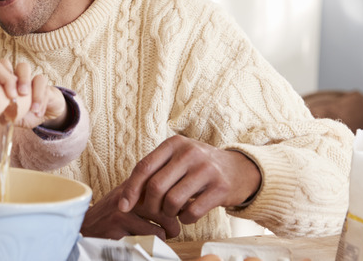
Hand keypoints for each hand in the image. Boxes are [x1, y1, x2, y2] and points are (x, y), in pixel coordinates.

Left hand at [0, 61, 67, 128]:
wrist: (46, 115)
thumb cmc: (25, 113)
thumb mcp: (11, 116)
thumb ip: (1, 114)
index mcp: (13, 81)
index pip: (7, 67)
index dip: (3, 73)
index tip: (0, 90)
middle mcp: (26, 79)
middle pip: (23, 67)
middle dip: (22, 79)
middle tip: (21, 93)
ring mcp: (38, 85)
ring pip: (39, 77)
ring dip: (35, 92)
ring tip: (32, 107)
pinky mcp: (49, 91)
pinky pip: (48, 92)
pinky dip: (42, 103)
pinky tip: (38, 112)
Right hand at [80, 183, 175, 239]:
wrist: (84, 226)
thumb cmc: (111, 214)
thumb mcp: (127, 197)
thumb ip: (148, 194)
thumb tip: (183, 199)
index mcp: (132, 185)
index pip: (163, 187)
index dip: (175, 201)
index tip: (178, 210)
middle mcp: (126, 195)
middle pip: (165, 207)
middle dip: (174, 221)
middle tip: (172, 228)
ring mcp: (122, 213)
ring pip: (160, 228)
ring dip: (165, 236)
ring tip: (162, 237)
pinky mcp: (118, 231)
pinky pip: (148, 241)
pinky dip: (151, 245)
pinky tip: (145, 242)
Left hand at [117, 136, 260, 234]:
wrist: (239, 169)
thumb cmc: (198, 167)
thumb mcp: (177, 158)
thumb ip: (155, 171)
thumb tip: (125, 197)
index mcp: (174, 143)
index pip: (144, 167)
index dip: (131, 189)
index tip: (123, 206)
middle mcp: (189, 152)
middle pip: (156, 186)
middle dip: (150, 205)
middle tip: (154, 212)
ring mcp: (206, 169)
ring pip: (172, 200)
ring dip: (168, 213)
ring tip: (172, 211)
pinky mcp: (220, 187)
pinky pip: (192, 212)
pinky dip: (185, 219)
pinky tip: (187, 215)